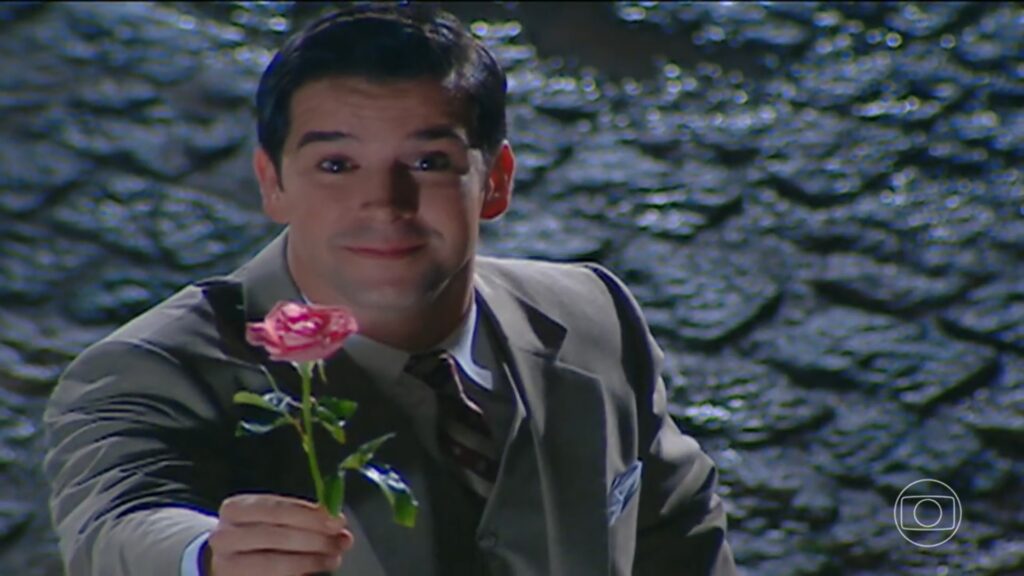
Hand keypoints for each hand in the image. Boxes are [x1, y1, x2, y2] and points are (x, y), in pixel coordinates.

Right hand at [205, 494, 353, 575]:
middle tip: (340, 542)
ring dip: (310, 561)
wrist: (226, 555)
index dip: (310, 516)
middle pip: (276, 537)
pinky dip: (298, 574)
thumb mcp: (272, 516)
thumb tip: (337, 522)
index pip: (277, 510)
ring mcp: (226, 564)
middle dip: (314, 540)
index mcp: (235, 509)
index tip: (337, 521)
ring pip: (273, 564)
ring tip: (333, 559)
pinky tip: (314, 571)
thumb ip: (302, 516)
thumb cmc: (256, 530)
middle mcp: (225, 536)